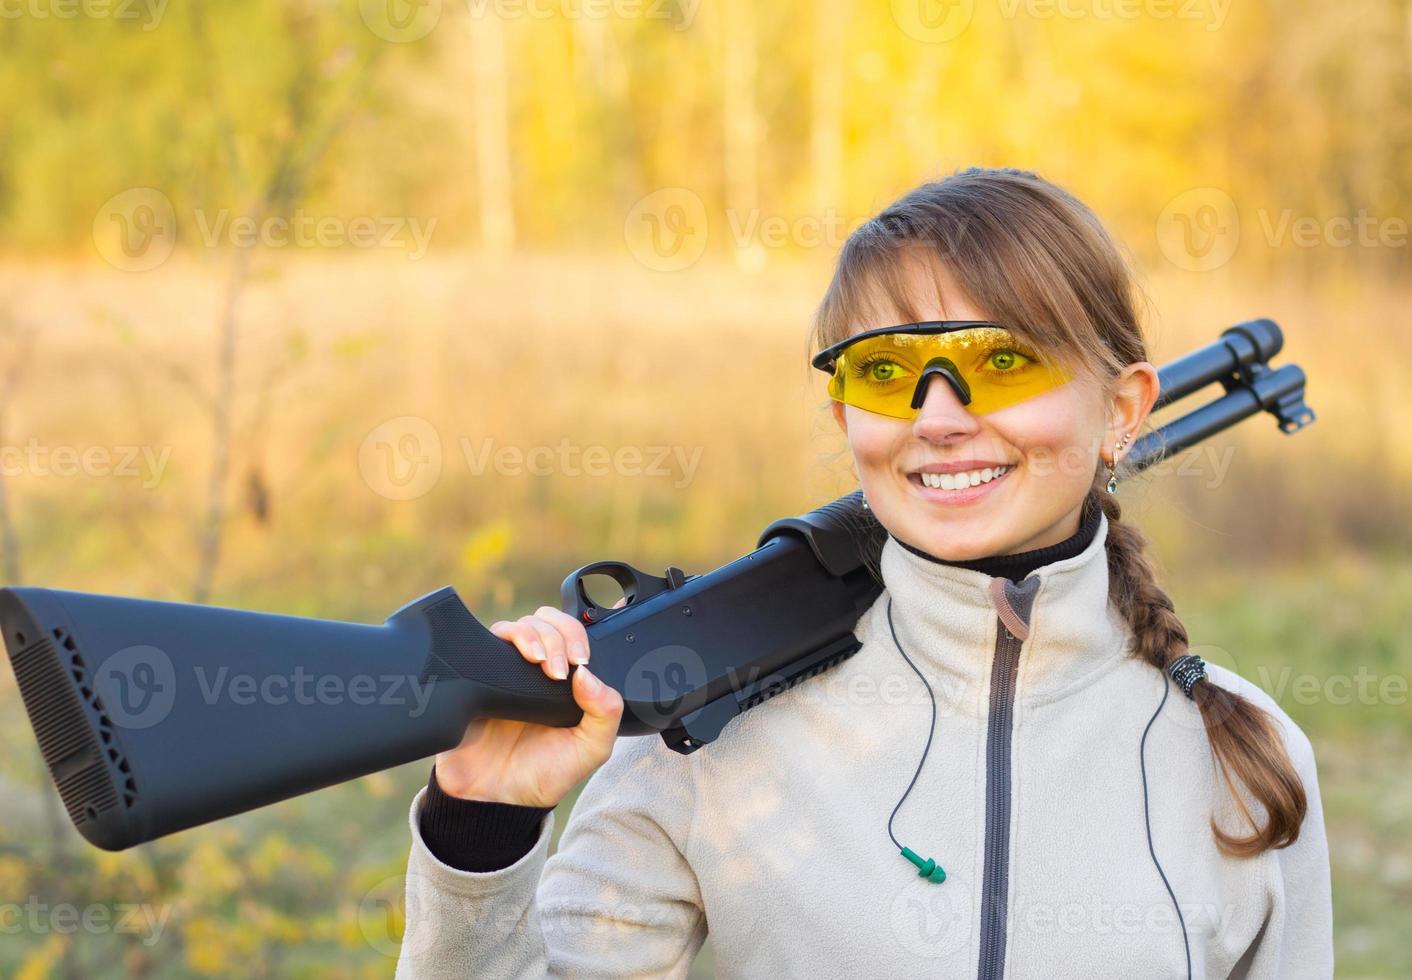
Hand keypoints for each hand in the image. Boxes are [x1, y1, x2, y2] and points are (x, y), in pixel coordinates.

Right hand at [432, 600, 625, 807]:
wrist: (495, 800)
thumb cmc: (542, 773)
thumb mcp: (590, 749)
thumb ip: (605, 713)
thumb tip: (590, 676)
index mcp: (565, 680)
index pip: (573, 635)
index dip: (579, 637)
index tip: (583, 659)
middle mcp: (533, 670)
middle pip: (545, 621)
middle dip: (558, 634)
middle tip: (562, 667)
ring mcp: (504, 670)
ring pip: (517, 626)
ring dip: (533, 634)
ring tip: (541, 662)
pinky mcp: (476, 676)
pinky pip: (483, 643)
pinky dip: (502, 640)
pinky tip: (514, 661)